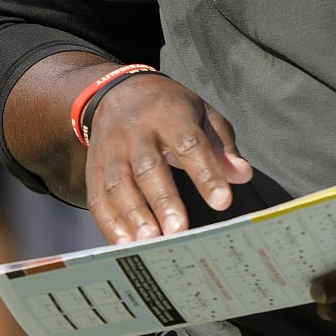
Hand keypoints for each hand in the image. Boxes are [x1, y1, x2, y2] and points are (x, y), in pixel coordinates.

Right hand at [83, 74, 253, 241]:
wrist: (117, 91)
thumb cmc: (168, 109)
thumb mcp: (202, 114)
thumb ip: (223, 146)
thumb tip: (242, 175)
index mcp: (169, 115)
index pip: (190, 144)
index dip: (206, 174)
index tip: (222, 202)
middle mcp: (136, 132)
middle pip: (148, 167)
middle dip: (164, 200)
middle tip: (179, 230)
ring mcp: (110, 151)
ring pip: (118, 184)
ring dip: (134, 216)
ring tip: (151, 242)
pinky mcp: (93, 169)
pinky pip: (97, 199)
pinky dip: (110, 224)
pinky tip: (125, 244)